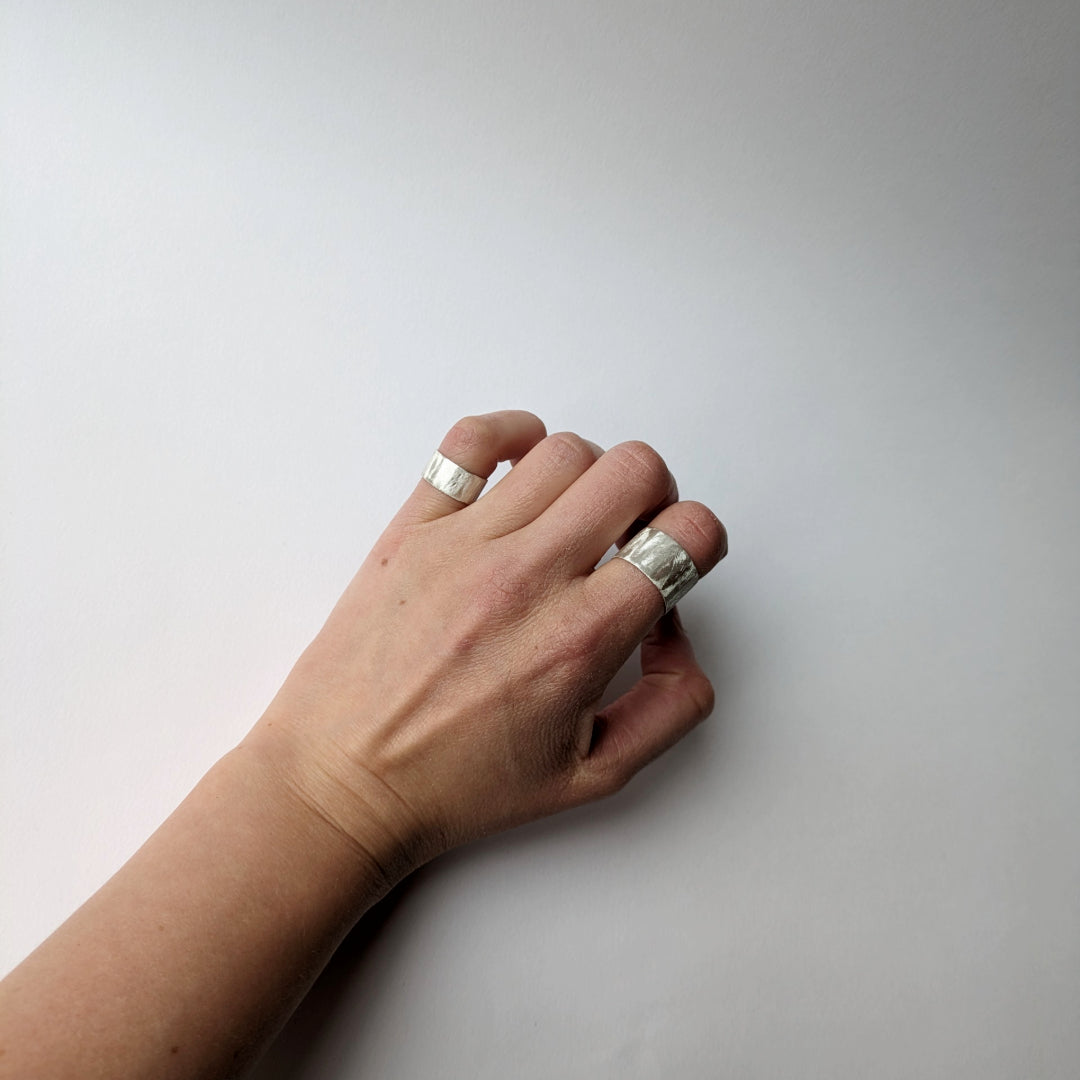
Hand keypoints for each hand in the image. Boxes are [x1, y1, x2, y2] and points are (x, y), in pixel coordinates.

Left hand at [248, 410, 726, 882]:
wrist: (345, 779)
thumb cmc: (458, 783)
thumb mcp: (594, 776)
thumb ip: (670, 707)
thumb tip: (677, 633)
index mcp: (581, 638)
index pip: (684, 537)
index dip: (699, 542)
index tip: (676, 561)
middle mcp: (529, 577)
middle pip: (632, 471)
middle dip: (655, 494)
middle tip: (635, 530)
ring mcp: (466, 542)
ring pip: (563, 450)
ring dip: (589, 473)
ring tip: (574, 514)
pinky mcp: (413, 526)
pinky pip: (470, 440)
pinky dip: (509, 433)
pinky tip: (520, 464)